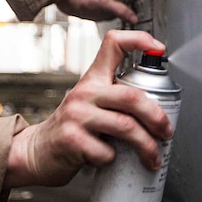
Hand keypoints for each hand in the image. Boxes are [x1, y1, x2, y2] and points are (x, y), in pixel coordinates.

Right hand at [5, 30, 171, 187]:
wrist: (35, 151)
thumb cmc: (71, 129)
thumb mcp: (89, 104)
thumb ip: (115, 99)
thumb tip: (159, 108)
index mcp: (92, 79)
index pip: (113, 44)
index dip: (139, 40)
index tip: (159, 49)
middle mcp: (84, 92)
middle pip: (131, 96)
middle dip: (156, 116)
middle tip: (166, 131)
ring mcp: (76, 115)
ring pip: (125, 126)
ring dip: (146, 146)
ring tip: (153, 157)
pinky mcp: (72, 140)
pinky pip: (107, 152)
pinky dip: (114, 160)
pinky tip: (109, 161)